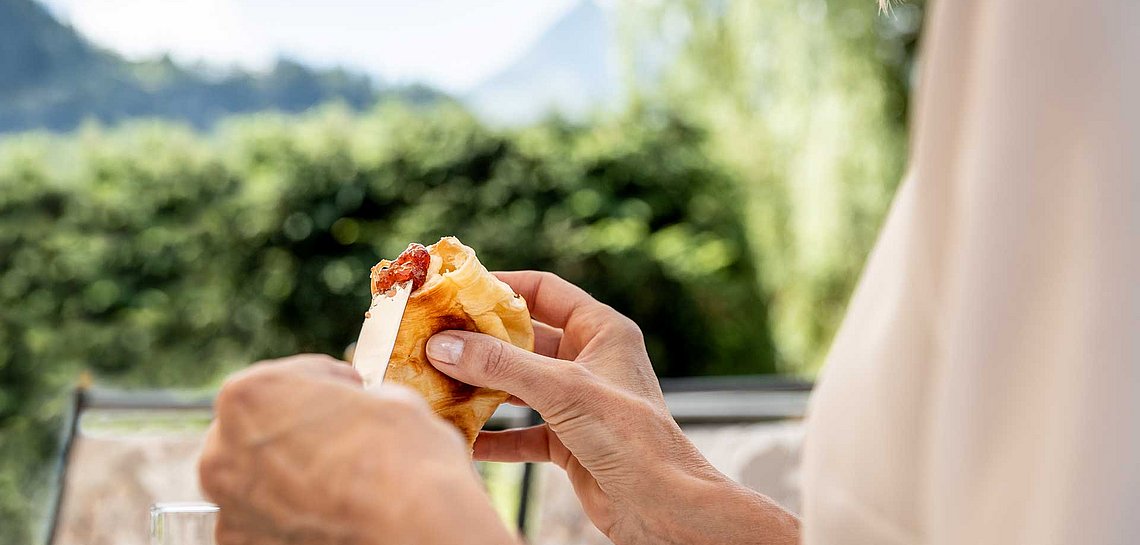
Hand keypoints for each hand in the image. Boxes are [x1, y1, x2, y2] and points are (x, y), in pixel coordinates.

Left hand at [198, 354, 517, 544]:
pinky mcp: (246, 544)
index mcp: (247, 396)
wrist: (410, 517)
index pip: (279, 380)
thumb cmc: (398, 451)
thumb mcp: (378, 398)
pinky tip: (324, 512)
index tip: (344, 396)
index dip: (319, 386)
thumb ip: (344, 402)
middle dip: (289, 433)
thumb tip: (351, 411)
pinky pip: (261, 522)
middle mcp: (222, 450)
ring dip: (283, 476)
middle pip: (252, 431)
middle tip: (334, 441)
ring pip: (252, 481)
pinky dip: (287, 516)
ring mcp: (230, 505)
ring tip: (331, 481)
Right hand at [425, 272, 798, 544]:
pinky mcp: (569, 440)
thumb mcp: (562, 390)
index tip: (456, 290)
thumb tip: (443, 344)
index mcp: (602, 330)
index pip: (545, 291)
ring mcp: (578, 402)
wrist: (662, 505)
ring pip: (518, 386)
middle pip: (524, 340)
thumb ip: (501, 365)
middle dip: (480, 342)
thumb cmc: (630, 436)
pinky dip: (493, 435)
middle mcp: (590, 361)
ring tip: (435, 385)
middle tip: (433, 339)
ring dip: (480, 388)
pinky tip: (461, 438)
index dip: (502, 287)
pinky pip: (521, 432)